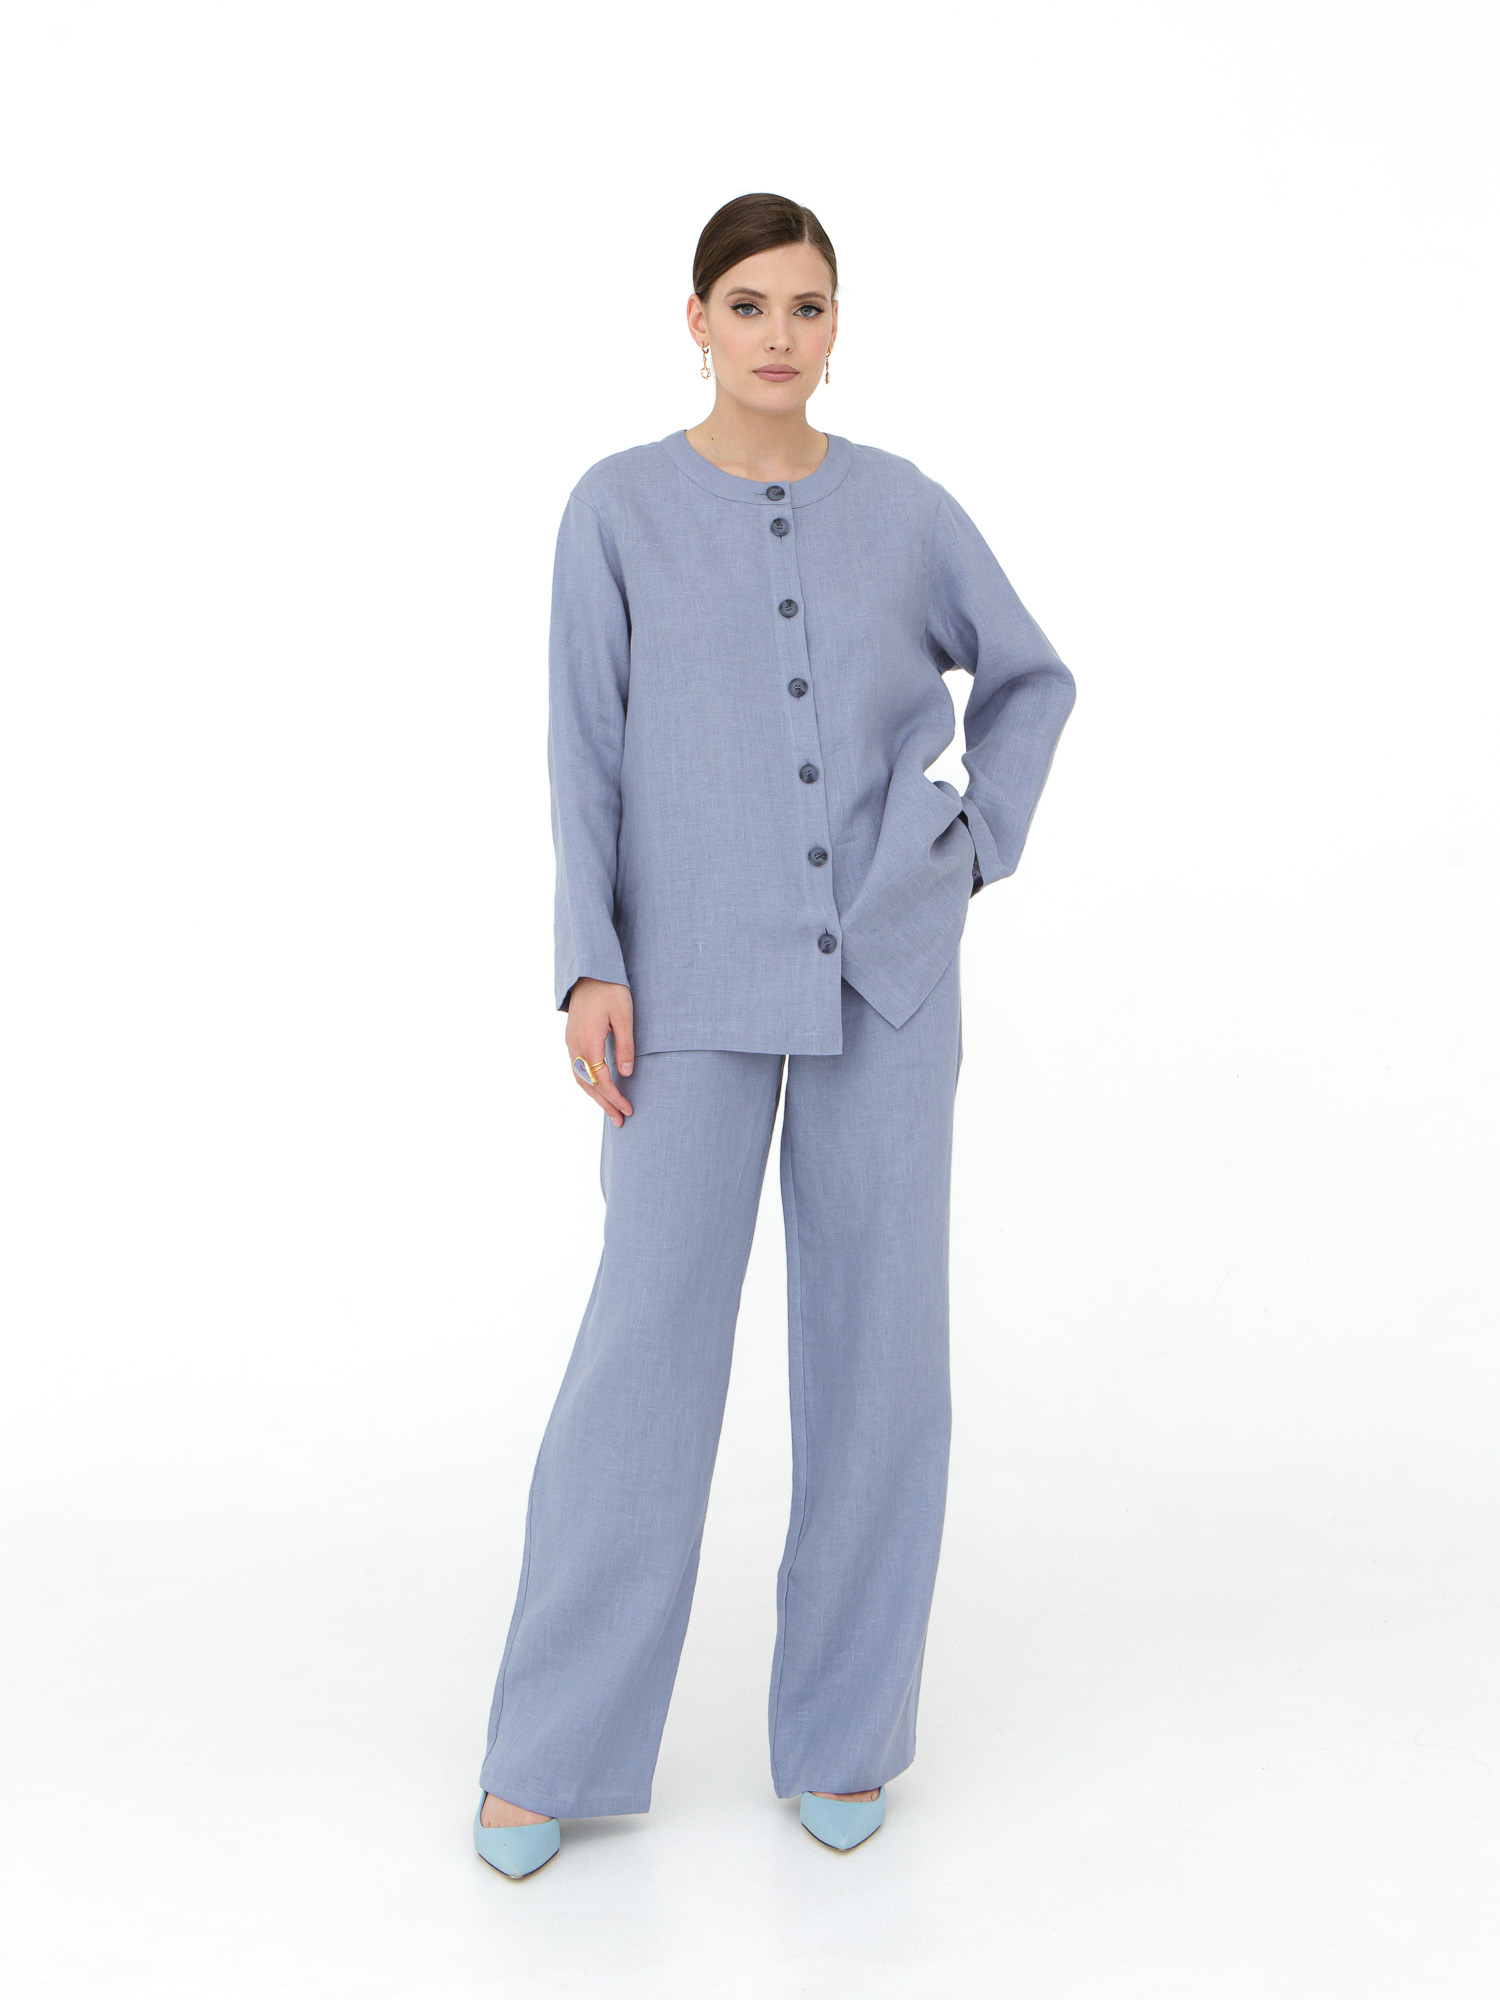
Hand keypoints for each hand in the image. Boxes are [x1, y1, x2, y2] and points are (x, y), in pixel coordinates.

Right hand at [566, 979, 634, 1126]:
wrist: (588, 971)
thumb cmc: (610, 989)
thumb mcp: (624, 1015)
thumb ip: (625, 1045)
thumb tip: (626, 1074)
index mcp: (588, 1042)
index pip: (602, 1080)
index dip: (615, 1097)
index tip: (629, 1109)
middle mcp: (575, 1046)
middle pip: (588, 1085)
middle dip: (605, 1104)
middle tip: (621, 1120)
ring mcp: (570, 1042)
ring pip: (580, 1078)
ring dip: (595, 1096)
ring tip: (610, 1111)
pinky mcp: (571, 1038)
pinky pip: (577, 1068)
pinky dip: (588, 1083)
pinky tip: (598, 1089)